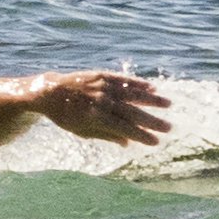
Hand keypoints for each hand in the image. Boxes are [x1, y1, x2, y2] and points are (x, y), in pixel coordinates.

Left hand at [30, 70, 168, 144]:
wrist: (49, 92)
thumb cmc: (65, 116)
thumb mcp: (82, 131)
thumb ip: (106, 136)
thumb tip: (128, 143)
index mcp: (97, 118)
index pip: (125, 128)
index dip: (141, 136)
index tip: (156, 142)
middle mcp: (102, 101)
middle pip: (132, 112)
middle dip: (152, 121)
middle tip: (169, 127)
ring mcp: (102, 86)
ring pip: (131, 93)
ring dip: (151, 99)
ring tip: (168, 104)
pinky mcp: (101, 75)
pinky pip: (123, 79)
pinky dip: (137, 83)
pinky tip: (152, 87)